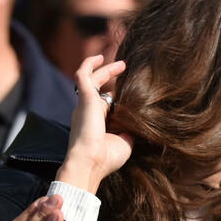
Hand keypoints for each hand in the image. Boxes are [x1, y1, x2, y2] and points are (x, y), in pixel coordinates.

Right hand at [56, 54, 132, 191]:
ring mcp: (85, 104)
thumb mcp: (124, 143)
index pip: (104, 102)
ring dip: (103, 69)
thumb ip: (129, 131)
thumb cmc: (105, 158)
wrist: (90, 163)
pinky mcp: (85, 98)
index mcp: (96, 122)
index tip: (128, 88)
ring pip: (90, 78)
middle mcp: (87, 111)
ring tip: (118, 61)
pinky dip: (88, 64)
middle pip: (97, 87)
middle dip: (108, 76)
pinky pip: (82, 75)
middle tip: (123, 66)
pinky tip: (98, 57)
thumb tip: (138, 125)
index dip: (114, 94)